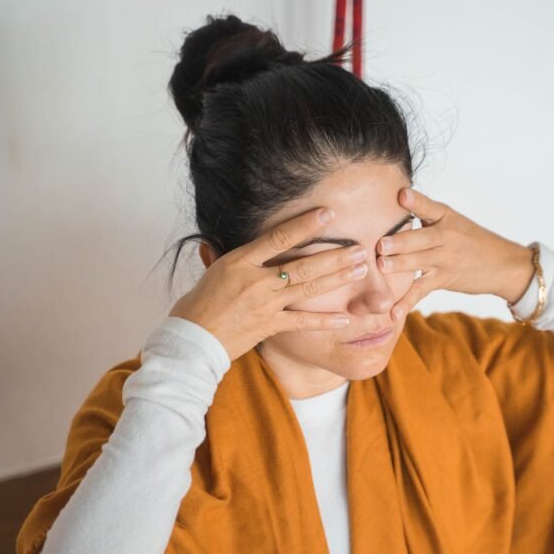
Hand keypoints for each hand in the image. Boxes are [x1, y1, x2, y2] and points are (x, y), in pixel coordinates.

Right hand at [168, 207, 370, 361]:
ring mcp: (265, 304)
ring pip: (308, 288)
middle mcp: (256, 281)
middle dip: (336, 256)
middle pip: (303, 264)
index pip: (279, 237)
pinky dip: (325, 321)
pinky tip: (346, 317)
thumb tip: (252, 242)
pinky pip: (303, 322)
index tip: (327, 214)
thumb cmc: (198, 304)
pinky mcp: (270, 327)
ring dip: (337, 279)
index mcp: (240, 261)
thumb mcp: (215, 270)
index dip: (305, 225)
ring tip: (361, 270)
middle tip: (362, 249)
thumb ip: (239, 256)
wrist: (192, 339)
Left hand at [377, 187, 535, 319]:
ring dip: (400, 265)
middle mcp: (446, 236)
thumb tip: (395, 200)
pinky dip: (407, 302)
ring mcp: (445, 259)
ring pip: (419, 262)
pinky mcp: (443, 279)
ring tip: (382, 267)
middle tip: (380, 244)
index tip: (402, 195)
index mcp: (446, 216)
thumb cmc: (471, 239)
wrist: (503, 264)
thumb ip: (426, 215)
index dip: (416, 200)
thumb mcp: (453, 221)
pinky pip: (421, 290)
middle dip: (400, 242)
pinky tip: (393, 312)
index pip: (429, 207)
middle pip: (421, 238)